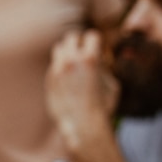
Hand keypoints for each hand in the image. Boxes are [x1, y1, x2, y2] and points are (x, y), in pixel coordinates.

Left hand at [47, 30, 118, 151]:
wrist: (83, 126)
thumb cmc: (103, 106)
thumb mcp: (112, 83)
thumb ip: (104, 66)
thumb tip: (100, 58)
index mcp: (90, 58)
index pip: (90, 35)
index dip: (96, 42)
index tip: (97, 49)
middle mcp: (71, 61)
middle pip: (71, 37)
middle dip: (79, 43)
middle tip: (83, 53)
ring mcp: (57, 70)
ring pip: (59, 48)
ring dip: (67, 52)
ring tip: (74, 63)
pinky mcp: (49, 79)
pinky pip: (54, 65)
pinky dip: (60, 67)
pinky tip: (67, 78)